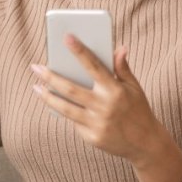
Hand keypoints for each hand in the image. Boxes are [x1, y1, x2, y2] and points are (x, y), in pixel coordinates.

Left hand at [30, 39, 167, 163]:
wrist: (147, 144)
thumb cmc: (139, 110)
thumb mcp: (135, 88)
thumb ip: (123, 69)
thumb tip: (119, 47)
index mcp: (115, 90)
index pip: (94, 66)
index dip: (80, 51)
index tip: (66, 37)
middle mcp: (105, 107)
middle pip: (70, 89)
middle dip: (50, 77)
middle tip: (35, 67)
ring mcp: (97, 124)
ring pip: (65, 108)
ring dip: (47, 97)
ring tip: (36, 87)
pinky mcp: (92, 138)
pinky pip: (73, 123)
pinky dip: (64, 113)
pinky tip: (53, 104)